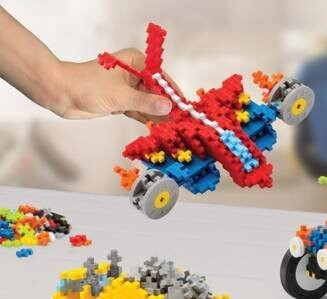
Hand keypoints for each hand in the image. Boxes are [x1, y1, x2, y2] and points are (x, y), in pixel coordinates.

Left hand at [55, 48, 174, 122]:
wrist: (61, 93)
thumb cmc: (88, 86)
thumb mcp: (120, 95)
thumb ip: (146, 102)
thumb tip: (169, 107)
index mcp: (136, 62)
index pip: (161, 79)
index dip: (174, 94)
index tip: (186, 109)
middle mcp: (134, 73)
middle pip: (157, 92)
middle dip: (168, 107)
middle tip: (183, 123)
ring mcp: (128, 89)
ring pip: (149, 103)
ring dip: (159, 116)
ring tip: (175, 129)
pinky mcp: (122, 102)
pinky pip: (140, 111)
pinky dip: (148, 119)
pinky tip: (161, 129)